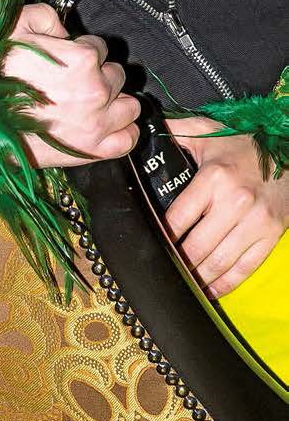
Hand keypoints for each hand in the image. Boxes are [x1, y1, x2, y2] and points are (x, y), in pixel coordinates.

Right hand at [1, 4, 140, 168]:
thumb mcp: (16, 24)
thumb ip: (47, 16)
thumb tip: (63, 31)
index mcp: (82, 58)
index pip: (99, 47)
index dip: (83, 50)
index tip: (70, 58)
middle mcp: (96, 89)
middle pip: (117, 75)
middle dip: (100, 75)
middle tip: (78, 81)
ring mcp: (97, 123)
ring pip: (130, 106)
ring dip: (116, 102)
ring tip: (97, 103)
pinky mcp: (92, 150)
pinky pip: (128, 140)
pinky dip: (125, 131)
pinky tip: (111, 125)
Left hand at [165, 116, 288, 297]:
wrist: (288, 152)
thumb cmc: (244, 146)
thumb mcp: (208, 132)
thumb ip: (177, 131)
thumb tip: (146, 132)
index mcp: (214, 177)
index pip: (179, 217)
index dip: (164, 234)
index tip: (154, 243)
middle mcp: (234, 201)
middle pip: (197, 245)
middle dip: (179, 260)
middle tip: (167, 267)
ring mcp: (255, 222)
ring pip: (219, 262)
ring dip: (199, 276)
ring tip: (185, 282)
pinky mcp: (270, 235)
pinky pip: (245, 267)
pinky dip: (226, 283)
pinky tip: (211, 289)